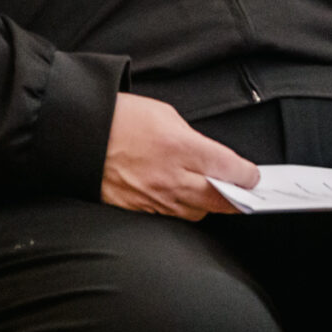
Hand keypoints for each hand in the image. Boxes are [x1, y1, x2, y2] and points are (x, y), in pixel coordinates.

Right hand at [100, 93, 259, 219]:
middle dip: (237, 198)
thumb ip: (191, 139)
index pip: (230, 169)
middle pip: (219, 200)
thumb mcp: (165, 115)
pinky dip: (180, 208)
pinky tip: (181, 197)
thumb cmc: (118, 118)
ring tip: (211, 193)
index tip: (252, 176)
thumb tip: (205, 155)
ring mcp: (154, 198)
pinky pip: (170, 216)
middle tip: (244, 193)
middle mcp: (171, 178)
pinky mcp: (137, 209)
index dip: (247, 175)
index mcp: (181, 148)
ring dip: (208, 205)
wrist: (79, 135)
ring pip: (196, 213)